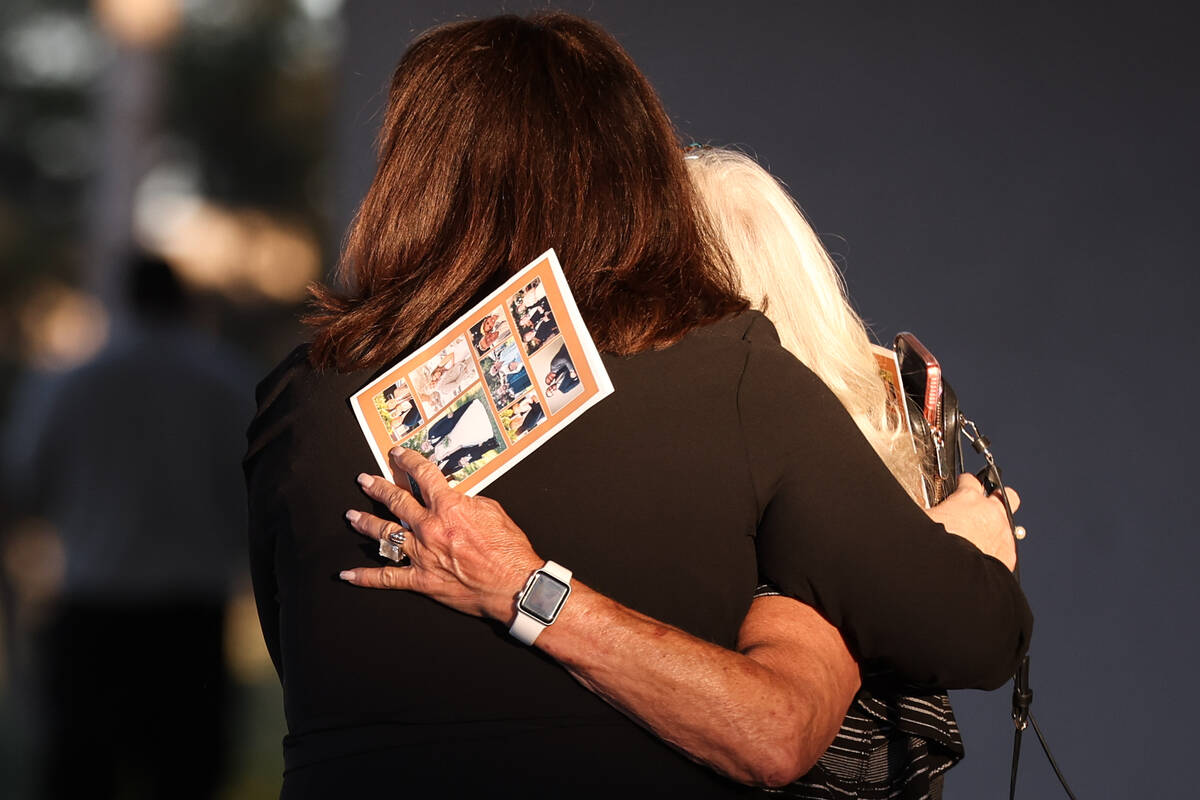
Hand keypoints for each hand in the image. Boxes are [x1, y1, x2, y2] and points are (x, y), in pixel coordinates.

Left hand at [340, 447, 543, 621]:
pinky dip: (365, 577)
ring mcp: (422, 554)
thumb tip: (455, 498)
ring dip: (365, 523)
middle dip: (377, 487)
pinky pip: (388, 577)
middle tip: (364, 480)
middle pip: (396, 500)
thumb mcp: (493, 510)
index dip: (407, 461)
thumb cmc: (509, 550)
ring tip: (352, 516)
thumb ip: (468, 502)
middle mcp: (430, 528)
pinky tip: (348, 574)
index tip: (397, 455)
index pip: (422, 475)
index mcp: (449, 507)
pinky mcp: (421, 580)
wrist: (514, 584)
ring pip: (385, 535)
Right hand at [925, 473, 1019, 570]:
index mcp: (968, 499)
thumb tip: (907, 510)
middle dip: (995, 497)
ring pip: (1009, 522)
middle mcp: (990, 512)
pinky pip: (1007, 547)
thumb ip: (923, 512)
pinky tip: (985, 556)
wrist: (952, 575)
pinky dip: (998, 549)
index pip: (970, 480)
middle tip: (983, 504)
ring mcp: (1003, 533)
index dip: (964, 483)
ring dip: (997, 525)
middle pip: (1004, 493)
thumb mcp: (921, 520)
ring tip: (983, 535)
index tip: (960, 486)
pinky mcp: (1009, 554)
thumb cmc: (934, 546)